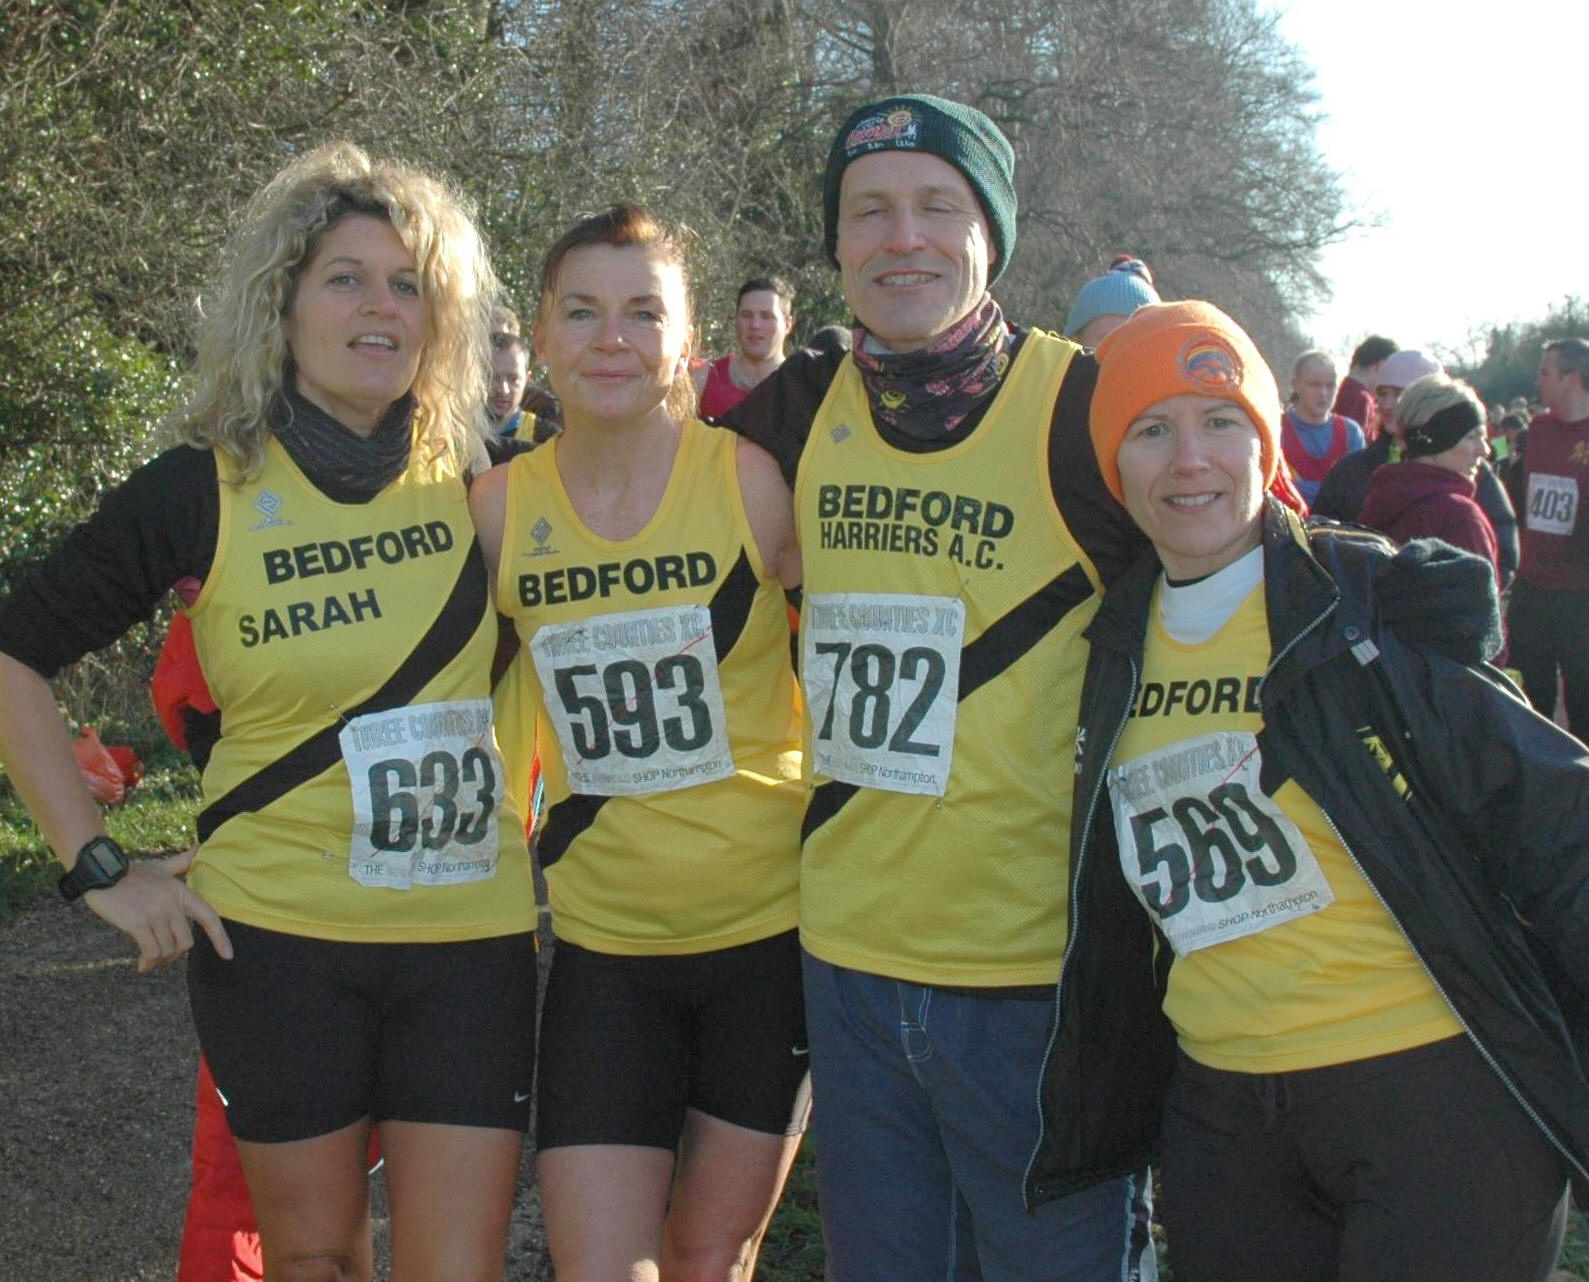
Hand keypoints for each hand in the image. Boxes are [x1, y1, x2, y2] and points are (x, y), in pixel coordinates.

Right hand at [82, 851, 232, 972]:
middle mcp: (171, 903)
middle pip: (186, 942)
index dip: (220, 937)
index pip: (209, 916)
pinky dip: (148, 962)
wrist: (101, 871)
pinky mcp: (136, 923)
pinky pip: (151, 951)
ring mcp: (154, 913)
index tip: (228, 955)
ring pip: (168, 950)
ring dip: (159, 961)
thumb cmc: (131, 872)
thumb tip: (201, 847)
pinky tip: (142, 965)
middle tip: (163, 958)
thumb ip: (182, 862)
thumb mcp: (160, 866)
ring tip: (150, 961)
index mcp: (181, 892)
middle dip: (175, 955)